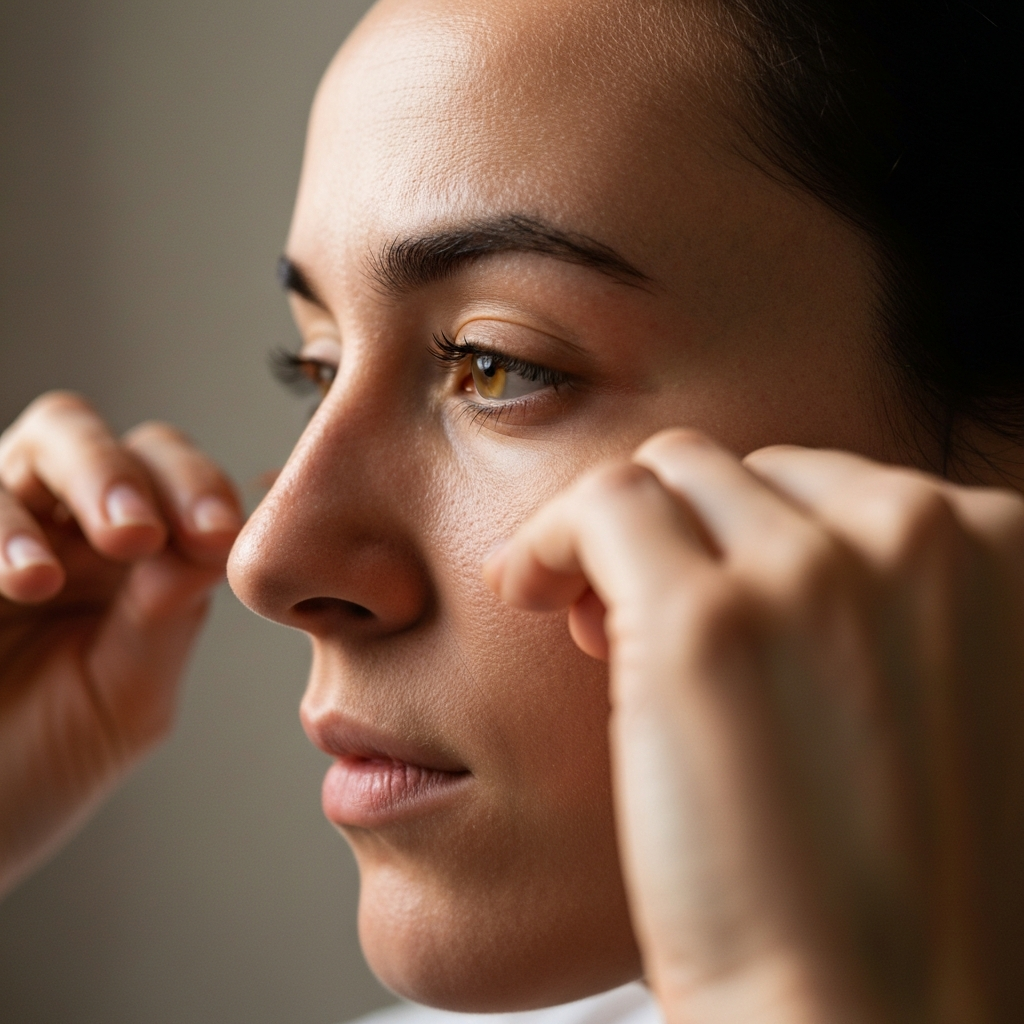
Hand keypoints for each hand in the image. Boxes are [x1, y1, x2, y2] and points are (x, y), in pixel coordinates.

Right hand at [0, 392, 241, 896]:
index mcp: (130, 550)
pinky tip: (24, 580)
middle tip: (143, 534)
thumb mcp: (127, 693)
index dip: (199, 489)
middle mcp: (63, 520)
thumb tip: (218, 541)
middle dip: (132, 475)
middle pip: (104, 438)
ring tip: (93, 559)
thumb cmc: (46, 757)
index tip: (220, 532)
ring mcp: (1, 527)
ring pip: (42, 445)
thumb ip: (165, 615)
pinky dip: (0, 530)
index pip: (171, 477)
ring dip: (80, 485)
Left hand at [485, 429, 1023, 1023]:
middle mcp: (927, 535)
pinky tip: (527, 590)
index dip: (755, 545)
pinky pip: (603, 501)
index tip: (713, 610)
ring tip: (592, 624)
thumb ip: (882, 610)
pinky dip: (553, 534)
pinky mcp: (705, 621)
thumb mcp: (942, 701)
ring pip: (672, 473)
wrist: (883, 1022)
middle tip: (638, 626)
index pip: (833, 487)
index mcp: (1004, 551)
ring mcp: (816, 571)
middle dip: (691, 536)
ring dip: (622, 535)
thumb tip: (755, 552)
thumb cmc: (904, 890)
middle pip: (749, 474)